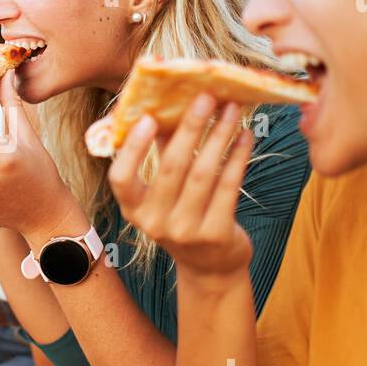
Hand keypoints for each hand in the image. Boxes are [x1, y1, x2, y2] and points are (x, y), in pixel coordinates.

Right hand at [107, 93, 254, 281]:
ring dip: (219, 136)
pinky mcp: (215, 234)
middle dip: (191, 127)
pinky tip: (245, 136)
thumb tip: (164, 105)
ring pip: (203, 173)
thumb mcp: (163, 193)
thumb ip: (160, 152)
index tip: (147, 118)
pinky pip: (228, 186)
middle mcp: (154, 223)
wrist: (210, 267)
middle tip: (206, 97)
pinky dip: (238, 157)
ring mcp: (185, 231)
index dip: (133, 148)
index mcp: (133, 210)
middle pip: (171, 167)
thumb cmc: (183, 216)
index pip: (121, 178)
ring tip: (232, 110)